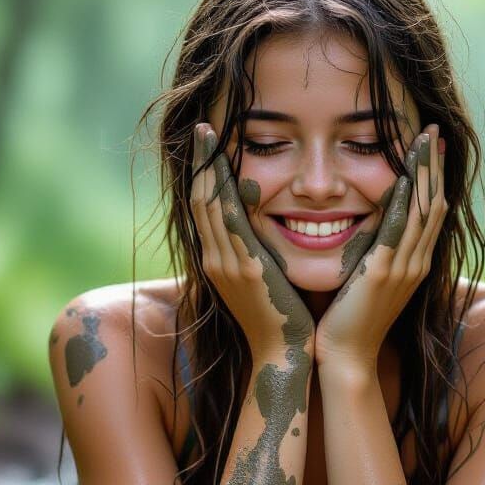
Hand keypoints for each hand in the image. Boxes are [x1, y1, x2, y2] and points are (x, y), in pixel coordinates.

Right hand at [190, 123, 314, 359]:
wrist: (284, 356)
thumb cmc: (283, 321)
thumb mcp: (264, 281)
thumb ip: (260, 253)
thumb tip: (268, 227)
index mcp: (219, 262)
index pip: (205, 209)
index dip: (203, 175)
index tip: (205, 146)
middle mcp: (216, 259)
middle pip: (201, 200)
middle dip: (200, 162)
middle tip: (200, 128)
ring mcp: (228, 263)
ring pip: (211, 205)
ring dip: (208, 167)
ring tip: (208, 135)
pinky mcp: (247, 268)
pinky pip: (232, 222)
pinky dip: (228, 191)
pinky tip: (229, 167)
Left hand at [314, 123, 446, 369]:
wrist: (346, 358)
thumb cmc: (348, 321)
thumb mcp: (366, 280)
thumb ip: (372, 253)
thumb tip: (364, 227)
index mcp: (413, 263)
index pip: (430, 211)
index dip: (432, 177)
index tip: (430, 146)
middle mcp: (415, 262)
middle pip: (433, 203)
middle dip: (433, 165)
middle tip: (433, 130)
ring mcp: (402, 268)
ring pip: (421, 211)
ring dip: (423, 173)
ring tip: (423, 140)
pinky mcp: (382, 274)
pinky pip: (397, 230)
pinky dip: (402, 202)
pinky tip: (401, 178)